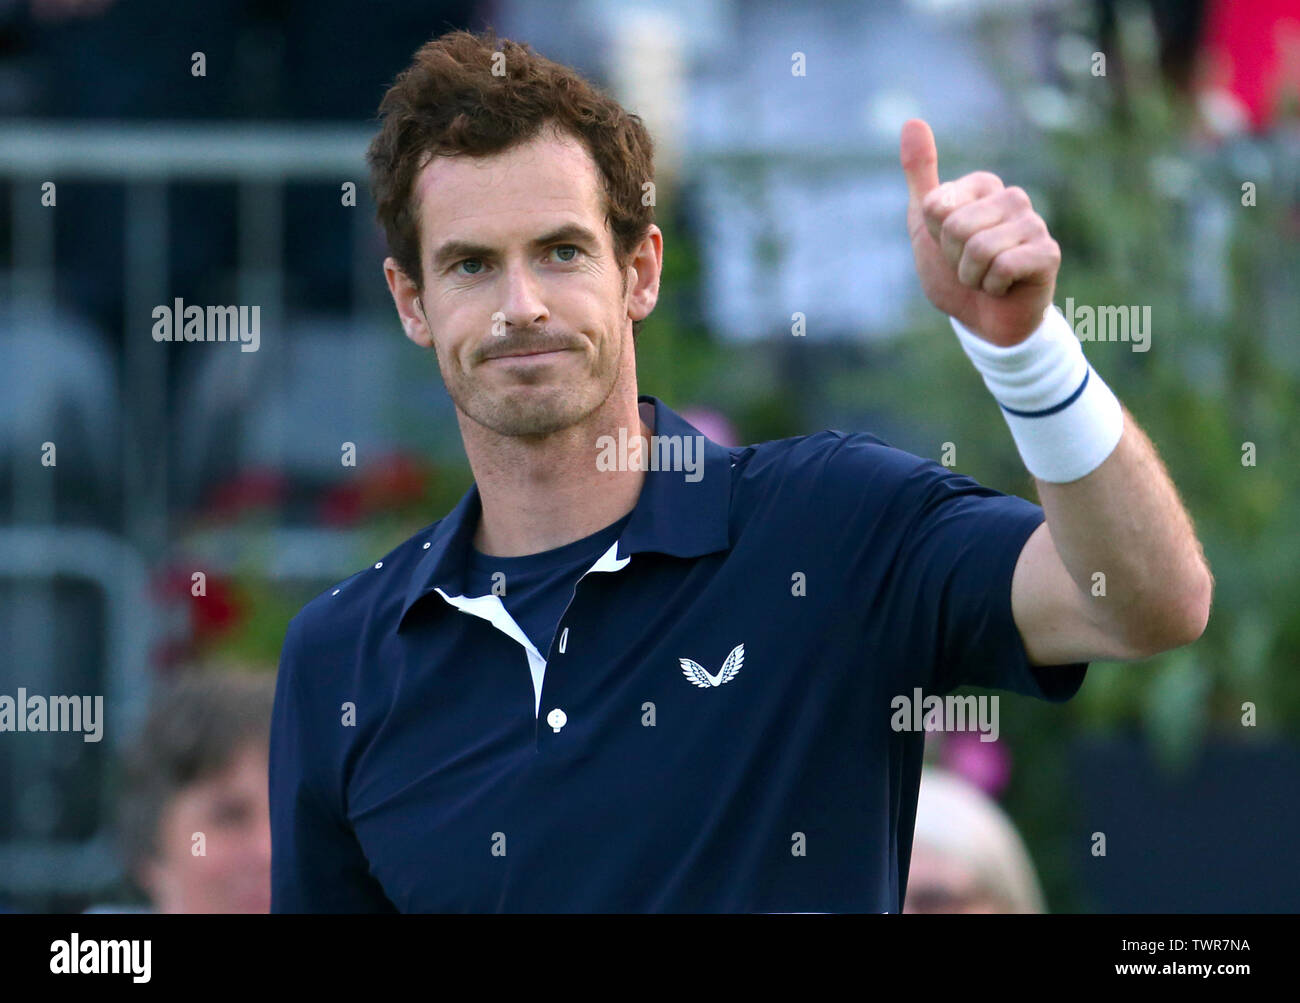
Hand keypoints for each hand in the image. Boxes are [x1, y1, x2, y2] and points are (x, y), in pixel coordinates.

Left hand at [900, 119, 1059, 345]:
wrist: (982, 320)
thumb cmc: (955, 272)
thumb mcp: (926, 223)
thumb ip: (920, 174)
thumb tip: (912, 120)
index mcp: (984, 185)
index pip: (936, 206)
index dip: (935, 237)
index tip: (950, 247)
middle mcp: (1013, 197)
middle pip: (955, 226)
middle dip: (953, 258)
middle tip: (968, 267)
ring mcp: (1034, 224)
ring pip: (979, 247)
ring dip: (971, 275)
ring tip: (985, 277)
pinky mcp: (1048, 253)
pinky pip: (1003, 266)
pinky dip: (991, 287)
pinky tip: (1004, 287)